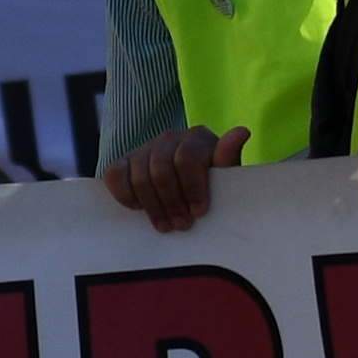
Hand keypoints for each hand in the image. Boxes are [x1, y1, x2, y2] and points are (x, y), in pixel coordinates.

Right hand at [105, 123, 238, 232]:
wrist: (186, 190)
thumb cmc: (211, 185)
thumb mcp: (226, 176)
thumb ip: (229, 158)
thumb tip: (242, 132)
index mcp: (197, 138)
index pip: (187, 158)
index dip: (192, 187)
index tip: (199, 212)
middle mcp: (169, 138)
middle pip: (161, 170)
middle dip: (172, 202)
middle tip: (181, 225)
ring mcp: (144, 148)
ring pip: (139, 177)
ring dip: (152, 206)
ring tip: (165, 225)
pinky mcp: (124, 161)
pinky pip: (115, 176)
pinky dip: (126, 196)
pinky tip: (140, 209)